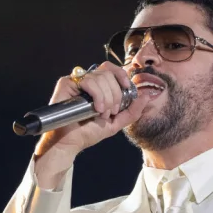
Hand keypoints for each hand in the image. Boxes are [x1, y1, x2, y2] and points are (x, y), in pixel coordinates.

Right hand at [34, 61, 149, 178]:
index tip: (127, 88)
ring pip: (100, 77)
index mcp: (97, 87)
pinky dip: (97, 95)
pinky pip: (87, 81)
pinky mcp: (66, 84)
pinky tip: (95, 109)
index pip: (111, 70)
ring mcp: (76, 82)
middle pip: (108, 73)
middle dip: (115, 94)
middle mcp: (86, 81)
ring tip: (101, 113)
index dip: (121, 75)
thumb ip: (132, 110)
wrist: (70, 143)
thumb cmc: (88, 133)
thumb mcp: (116, 123)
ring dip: (106, 98)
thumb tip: (146, 96)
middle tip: (111, 111)